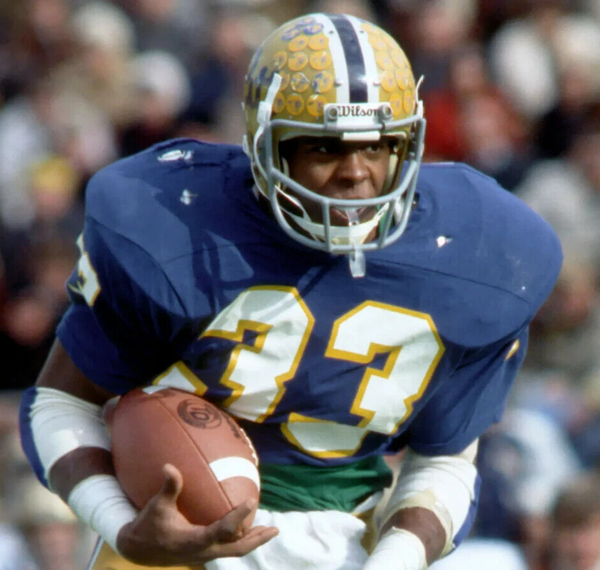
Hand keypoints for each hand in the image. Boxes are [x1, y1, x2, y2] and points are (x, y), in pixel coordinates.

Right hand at [116, 464, 278, 565]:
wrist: (139, 549)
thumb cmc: (149, 525)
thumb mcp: (157, 506)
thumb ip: (169, 488)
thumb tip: (169, 466)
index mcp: (193, 541)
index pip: (222, 530)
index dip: (237, 517)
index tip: (251, 501)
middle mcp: (203, 551)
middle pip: (237, 549)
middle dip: (256, 539)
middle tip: (274, 528)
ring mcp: (205, 554)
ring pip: (235, 550)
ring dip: (253, 540)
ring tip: (270, 530)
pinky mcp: (204, 552)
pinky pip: (228, 547)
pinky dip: (240, 538)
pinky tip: (247, 525)